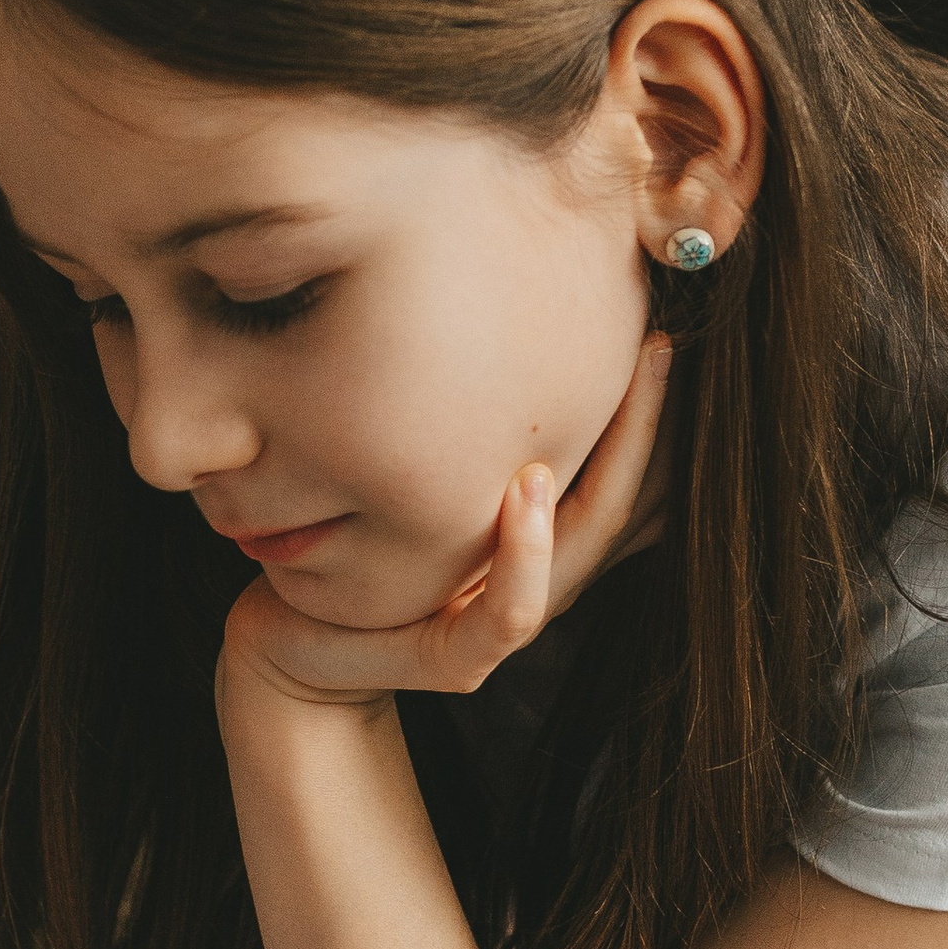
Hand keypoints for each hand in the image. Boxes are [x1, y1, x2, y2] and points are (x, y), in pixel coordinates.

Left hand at [221, 335, 673, 716]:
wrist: (287, 636)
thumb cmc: (346, 526)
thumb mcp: (406, 449)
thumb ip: (454, 398)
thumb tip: (491, 288)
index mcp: (537, 521)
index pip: (617, 456)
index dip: (649, 397)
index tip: (656, 312)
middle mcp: (538, 566)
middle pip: (621, 490)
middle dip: (647, 417)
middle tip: (660, 340)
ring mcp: (502, 615)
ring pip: (584, 544)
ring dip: (606, 469)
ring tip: (612, 396)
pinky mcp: (457, 660)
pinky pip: (511, 614)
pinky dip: (524, 556)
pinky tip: (525, 490)